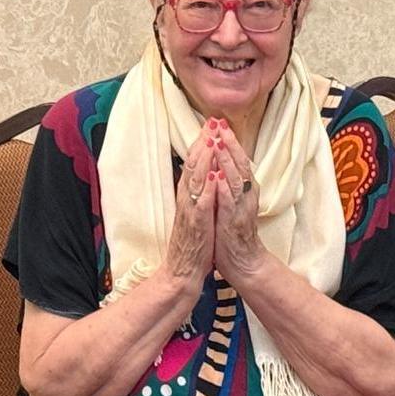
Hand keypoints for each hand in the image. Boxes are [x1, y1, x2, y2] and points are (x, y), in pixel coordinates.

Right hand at [162, 120, 216, 293]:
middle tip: (212, 121)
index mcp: (187, 197)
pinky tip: (213, 173)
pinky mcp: (195, 224)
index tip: (211, 125)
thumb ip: (197, 197)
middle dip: (203, 142)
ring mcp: (189, 211)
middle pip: (192, 165)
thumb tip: (202, 178)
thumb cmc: (191, 246)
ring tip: (212, 137)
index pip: (193, 165)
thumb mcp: (195, 216)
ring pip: (195, 179)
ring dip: (203, 157)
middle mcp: (186, 200)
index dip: (202, 144)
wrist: (181, 274)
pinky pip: (201, 202)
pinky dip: (207, 186)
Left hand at [213, 123, 266, 284]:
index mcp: (245, 190)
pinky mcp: (233, 223)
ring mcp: (241, 208)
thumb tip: (219, 162)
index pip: (238, 160)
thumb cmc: (234, 232)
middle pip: (240, 164)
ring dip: (227, 160)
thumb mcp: (231, 203)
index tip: (219, 122)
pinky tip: (218, 176)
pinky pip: (229, 203)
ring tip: (220, 142)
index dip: (229, 140)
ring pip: (236, 180)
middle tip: (220, 123)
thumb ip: (228, 183)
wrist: (244, 263)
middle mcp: (246, 195)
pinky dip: (224, 189)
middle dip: (229, 143)